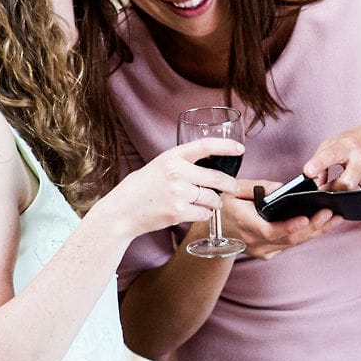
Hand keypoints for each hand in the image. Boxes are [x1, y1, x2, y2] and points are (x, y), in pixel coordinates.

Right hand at [101, 137, 240, 236]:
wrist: (121, 211)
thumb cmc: (140, 188)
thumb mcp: (159, 166)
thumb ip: (181, 164)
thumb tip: (209, 166)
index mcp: (172, 157)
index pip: (205, 146)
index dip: (226, 146)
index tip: (240, 149)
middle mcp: (176, 172)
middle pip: (216, 177)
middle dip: (229, 184)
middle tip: (232, 187)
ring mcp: (178, 193)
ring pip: (212, 198)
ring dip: (216, 202)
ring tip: (210, 203)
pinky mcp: (178, 212)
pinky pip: (204, 213)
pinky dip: (205, 214)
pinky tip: (197, 212)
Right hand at [221, 185, 339, 259]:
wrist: (213, 229)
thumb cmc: (224, 206)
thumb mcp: (234, 190)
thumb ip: (257, 187)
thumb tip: (281, 188)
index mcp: (245, 224)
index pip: (270, 230)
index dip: (289, 226)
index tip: (306, 218)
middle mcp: (255, 242)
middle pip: (289, 238)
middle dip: (313, 226)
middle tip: (332, 213)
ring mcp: (262, 250)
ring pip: (294, 242)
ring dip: (317, 231)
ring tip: (336, 217)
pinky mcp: (268, 253)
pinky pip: (291, 244)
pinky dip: (308, 234)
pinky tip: (324, 225)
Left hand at [303, 125, 360, 190]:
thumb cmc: (356, 142)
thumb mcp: (336, 142)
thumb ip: (320, 159)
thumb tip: (313, 184)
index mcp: (349, 145)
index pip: (332, 154)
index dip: (318, 164)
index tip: (308, 172)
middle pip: (346, 183)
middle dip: (332, 190)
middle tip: (320, 193)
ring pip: (354, 194)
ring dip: (342, 195)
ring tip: (335, 192)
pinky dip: (354, 197)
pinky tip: (351, 192)